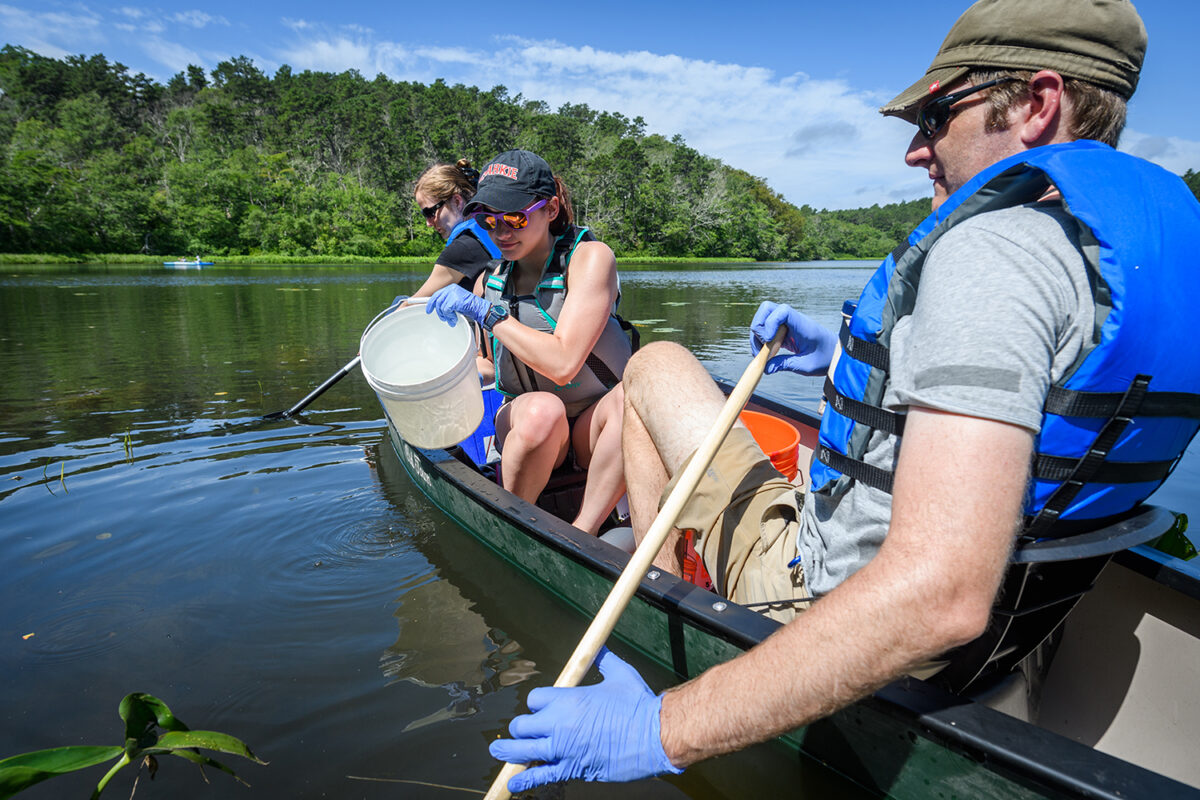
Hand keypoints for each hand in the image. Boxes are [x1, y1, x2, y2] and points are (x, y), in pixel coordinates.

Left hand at [425, 285, 488, 326]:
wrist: (479, 308)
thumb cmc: (470, 306)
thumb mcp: (456, 302)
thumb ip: (448, 302)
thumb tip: (439, 308)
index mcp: (451, 288)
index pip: (437, 294)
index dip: (431, 303)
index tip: (428, 309)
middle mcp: (451, 289)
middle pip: (437, 300)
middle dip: (438, 312)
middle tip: (443, 318)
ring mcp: (452, 294)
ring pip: (441, 307)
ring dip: (445, 316)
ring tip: (451, 320)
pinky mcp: (454, 300)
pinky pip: (446, 310)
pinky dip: (449, 316)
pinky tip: (454, 319)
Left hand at [488, 648, 681, 791]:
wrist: (654, 736)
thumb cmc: (638, 705)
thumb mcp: (620, 674)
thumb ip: (605, 661)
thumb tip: (602, 649)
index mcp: (568, 699)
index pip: (534, 699)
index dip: (537, 704)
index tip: (542, 708)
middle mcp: (559, 724)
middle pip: (522, 725)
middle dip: (521, 727)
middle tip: (523, 730)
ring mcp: (563, 749)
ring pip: (523, 750)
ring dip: (509, 751)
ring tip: (499, 751)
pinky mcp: (572, 769)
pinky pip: (540, 776)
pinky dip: (524, 781)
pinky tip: (513, 784)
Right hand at [750, 301, 836, 375]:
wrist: (835, 354)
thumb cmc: (826, 358)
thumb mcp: (806, 366)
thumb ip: (785, 365)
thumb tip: (766, 368)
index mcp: (802, 325)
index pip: (783, 311)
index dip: (771, 322)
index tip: (769, 341)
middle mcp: (792, 320)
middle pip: (767, 309)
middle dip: (758, 327)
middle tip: (762, 347)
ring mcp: (787, 324)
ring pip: (763, 318)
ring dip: (757, 335)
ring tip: (761, 355)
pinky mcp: (783, 331)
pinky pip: (766, 329)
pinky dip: (761, 340)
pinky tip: (766, 355)